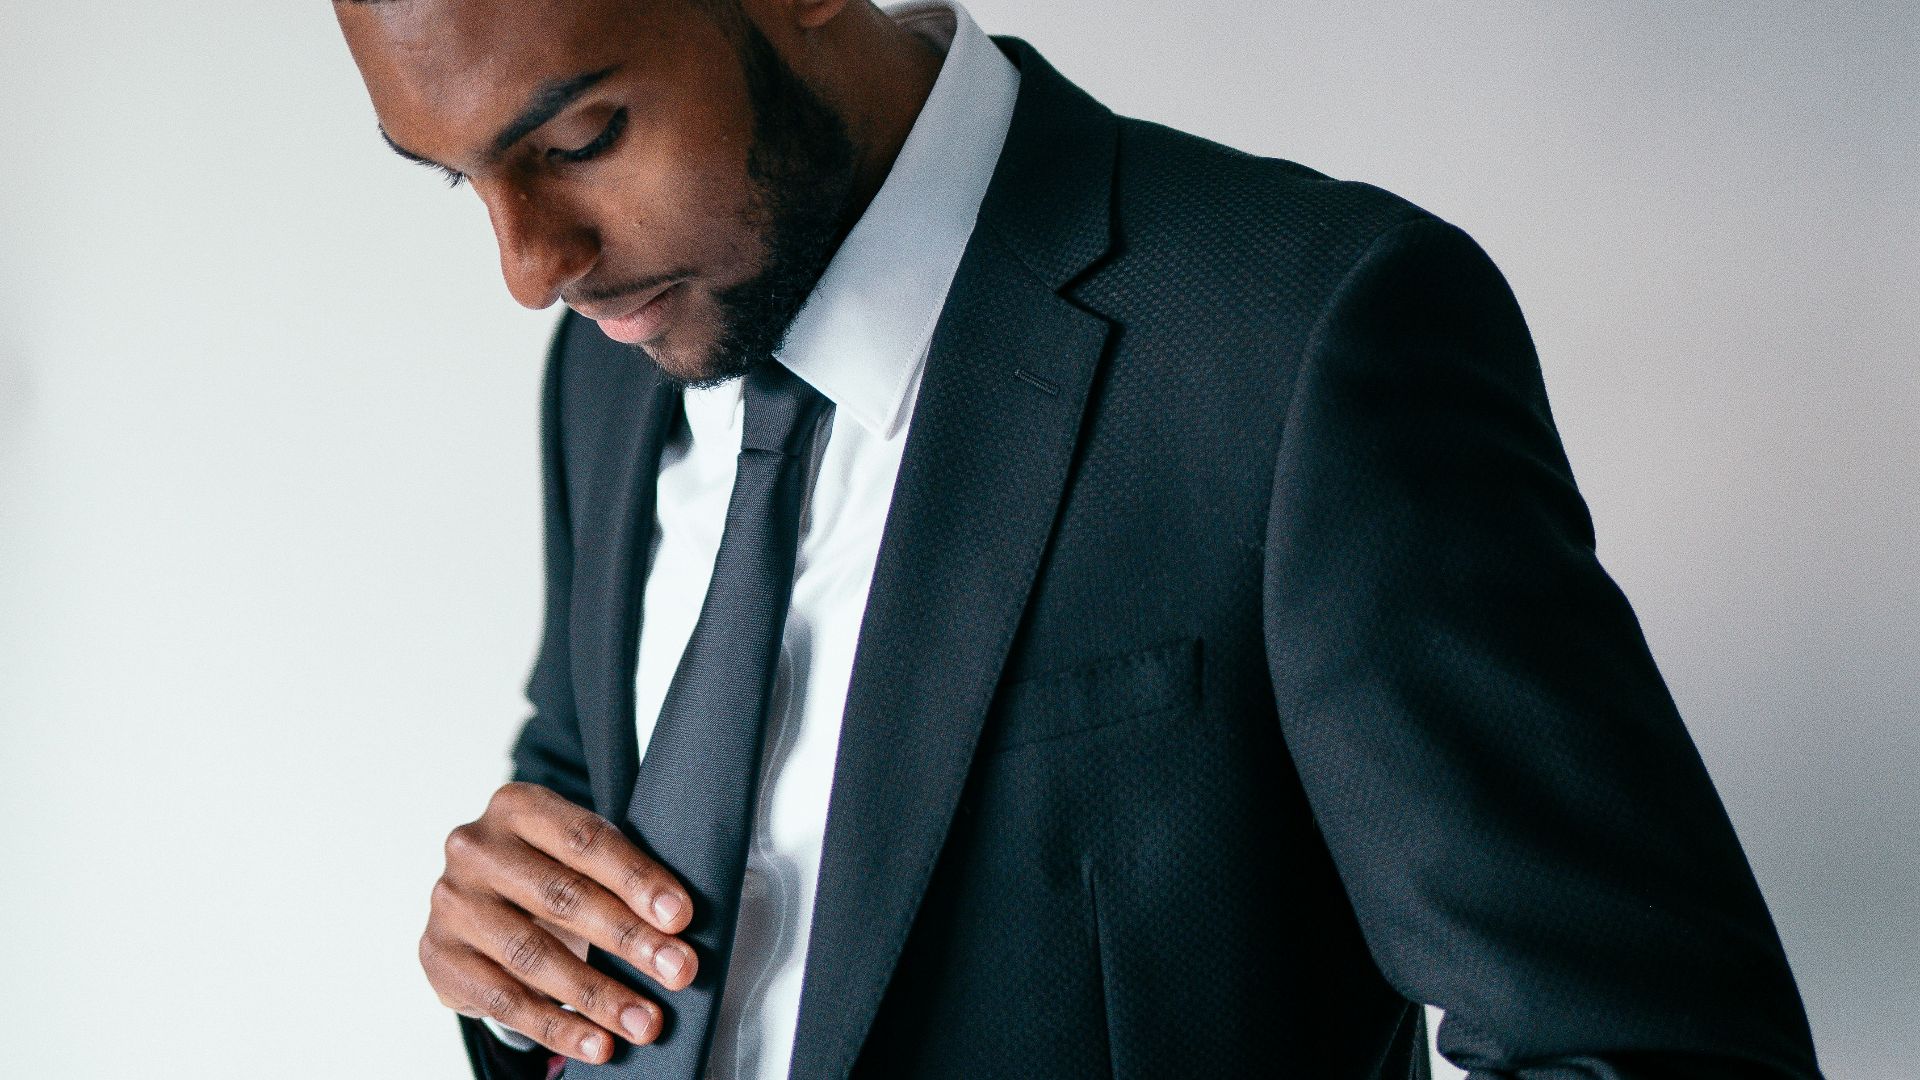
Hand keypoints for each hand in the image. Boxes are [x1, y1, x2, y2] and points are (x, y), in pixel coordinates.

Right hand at [420, 781, 697, 1063]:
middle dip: (629, 939)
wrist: (477, 909)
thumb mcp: (580, 857)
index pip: (585, 839)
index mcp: (518, 806)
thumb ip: (621, 876)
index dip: (636, 878)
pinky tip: (597, 1044)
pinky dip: (557, 1026)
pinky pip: (504, 1000)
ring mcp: (450, 903)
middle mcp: (475, 847)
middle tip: (679, 971)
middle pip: (562, 897)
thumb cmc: (550, 875)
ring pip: (532, 955)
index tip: (681, 917)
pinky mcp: (438, 957)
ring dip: (597, 995)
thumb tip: (677, 928)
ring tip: (645, 1021)